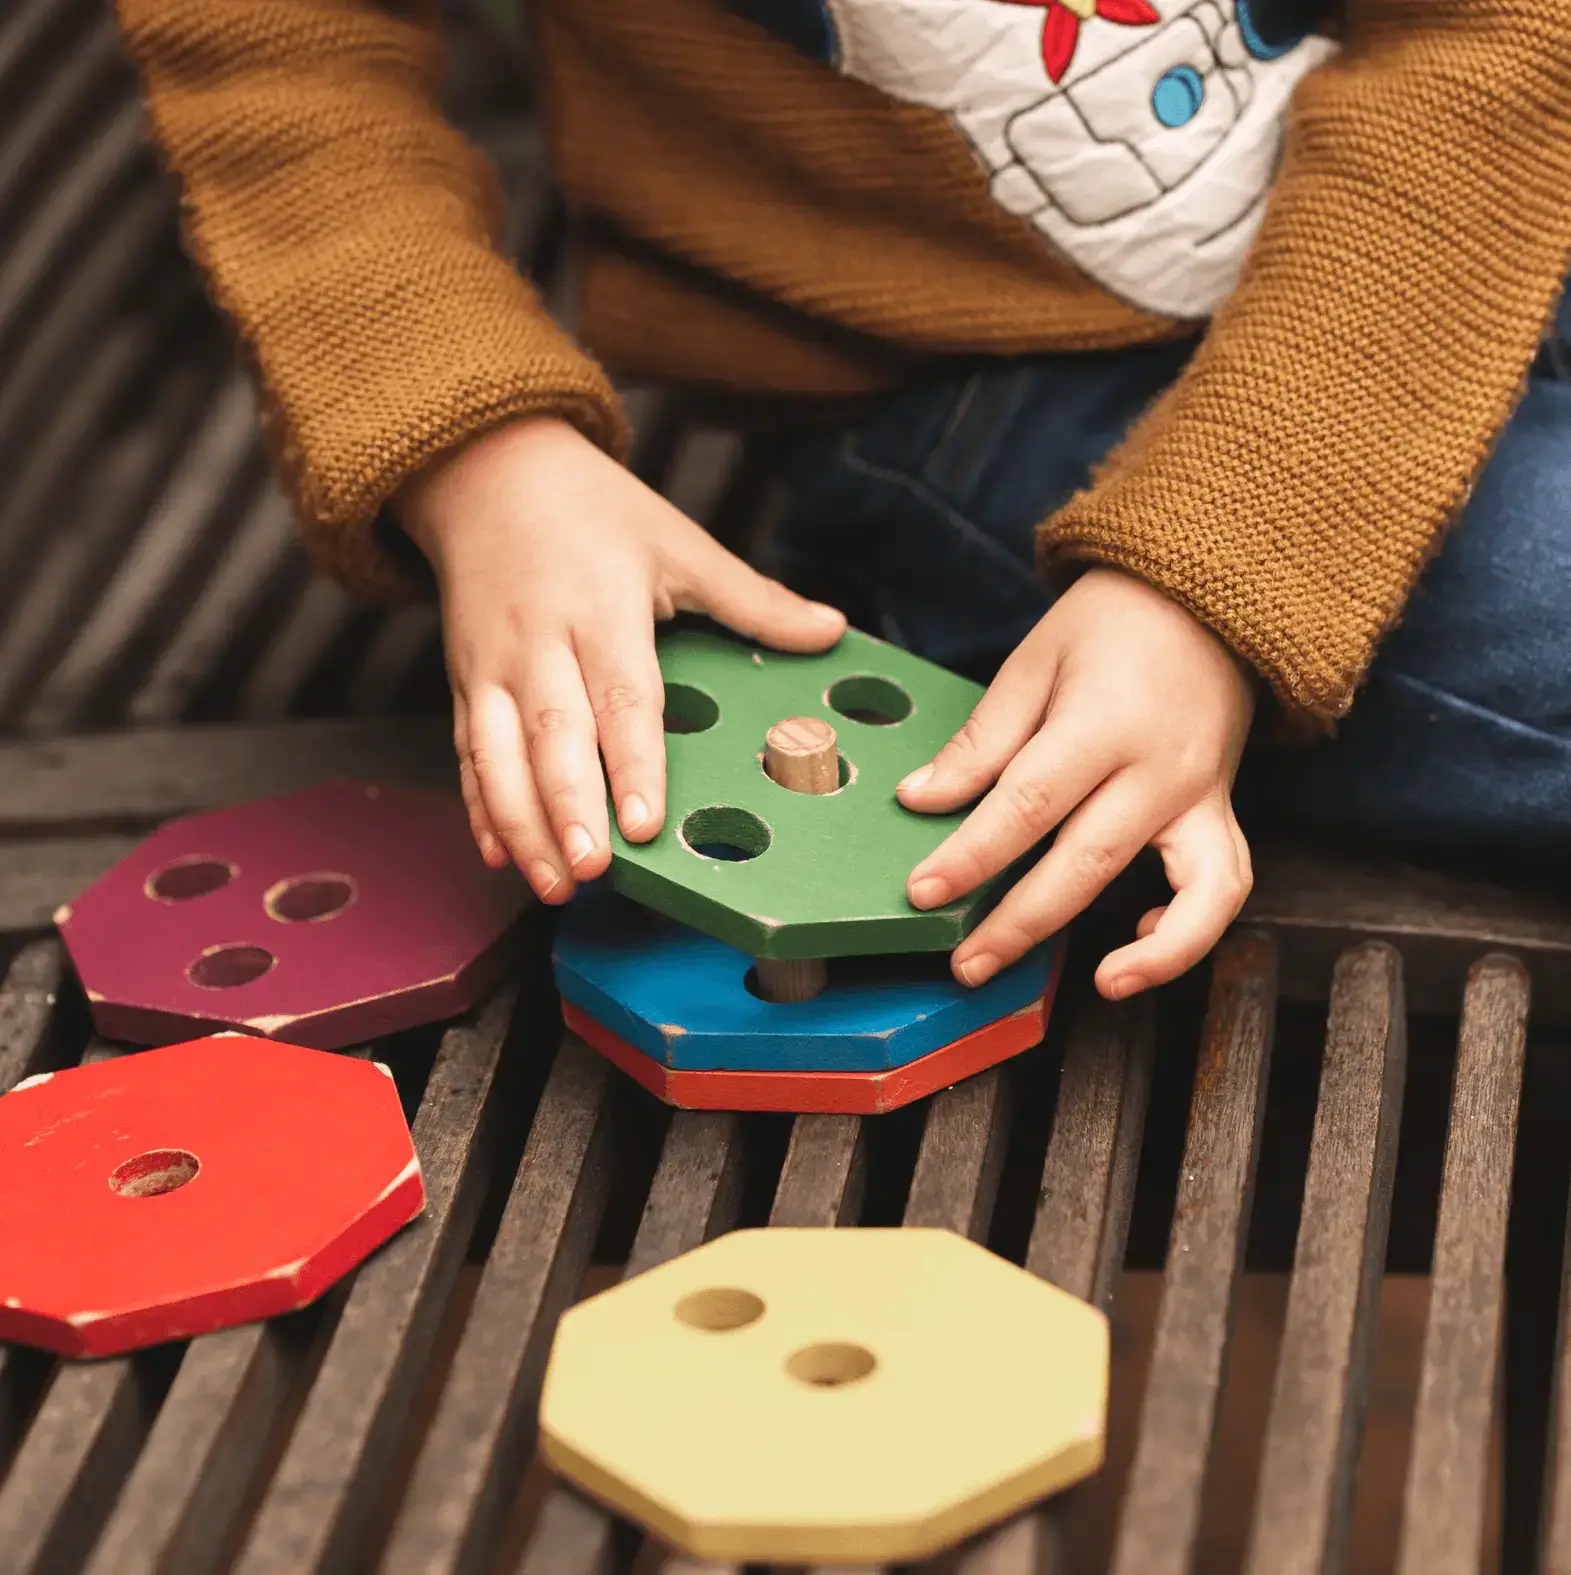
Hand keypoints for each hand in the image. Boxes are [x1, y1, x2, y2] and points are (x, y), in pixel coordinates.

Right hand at [399, 416, 845, 901]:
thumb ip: (752, 599)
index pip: (622, 698)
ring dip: (521, 823)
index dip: (634, 765)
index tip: (647, 824)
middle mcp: (540, 642)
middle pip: (553, 736)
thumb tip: (833, 630)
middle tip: (593, 870)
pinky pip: (467, 752)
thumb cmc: (593, 510)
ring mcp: (491, 666)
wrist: (486, 470)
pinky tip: (498, 853)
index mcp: (601, 608)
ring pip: (498, 755)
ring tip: (550, 882)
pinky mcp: (462, 681)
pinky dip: (479, 806)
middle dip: (568, 809)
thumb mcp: (677, 542)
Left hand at [897, 567, 1255, 998]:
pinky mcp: (1223, 812)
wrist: (1206, 599)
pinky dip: (1192, 930)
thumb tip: (922, 800)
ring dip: (1149, 953)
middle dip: (1022, 923)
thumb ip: (982, 741)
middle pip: (1088, 862)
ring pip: (1191, 891)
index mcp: (1102, 722)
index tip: (922, 892)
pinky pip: (1225, 886)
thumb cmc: (1110, 624)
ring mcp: (1202, 796)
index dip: (970, 855)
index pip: (1027, 805)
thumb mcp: (1033, 663)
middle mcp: (1160, 768)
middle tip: (965, 964)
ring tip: (1096, 986)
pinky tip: (1140, 951)